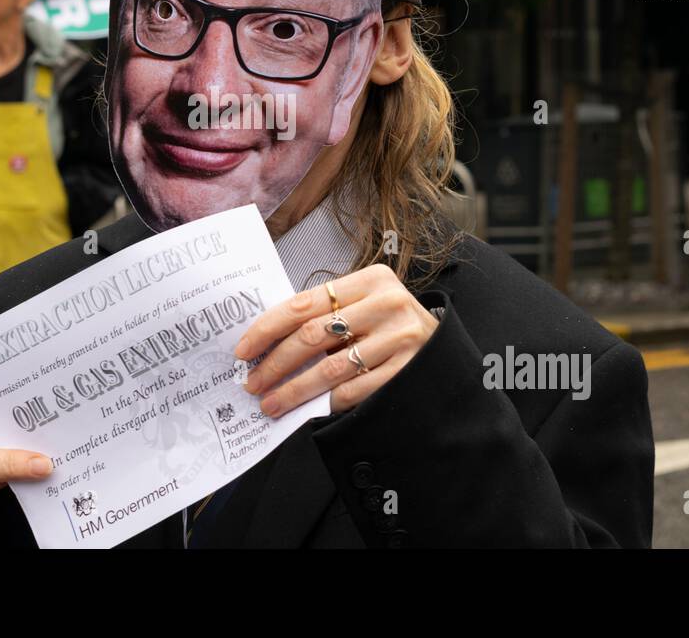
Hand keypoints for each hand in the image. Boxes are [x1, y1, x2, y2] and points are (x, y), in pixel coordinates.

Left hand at [235, 263, 438, 417]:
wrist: (445, 349)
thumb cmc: (392, 326)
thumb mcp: (364, 306)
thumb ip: (325, 313)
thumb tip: (265, 340)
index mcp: (370, 279)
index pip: (303, 303)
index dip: (267, 328)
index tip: (243, 349)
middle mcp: (388, 303)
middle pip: (313, 335)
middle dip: (275, 363)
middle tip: (253, 382)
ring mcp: (401, 336)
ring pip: (331, 368)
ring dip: (294, 389)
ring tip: (271, 402)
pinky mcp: (409, 369)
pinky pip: (355, 390)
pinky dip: (327, 402)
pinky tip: (309, 410)